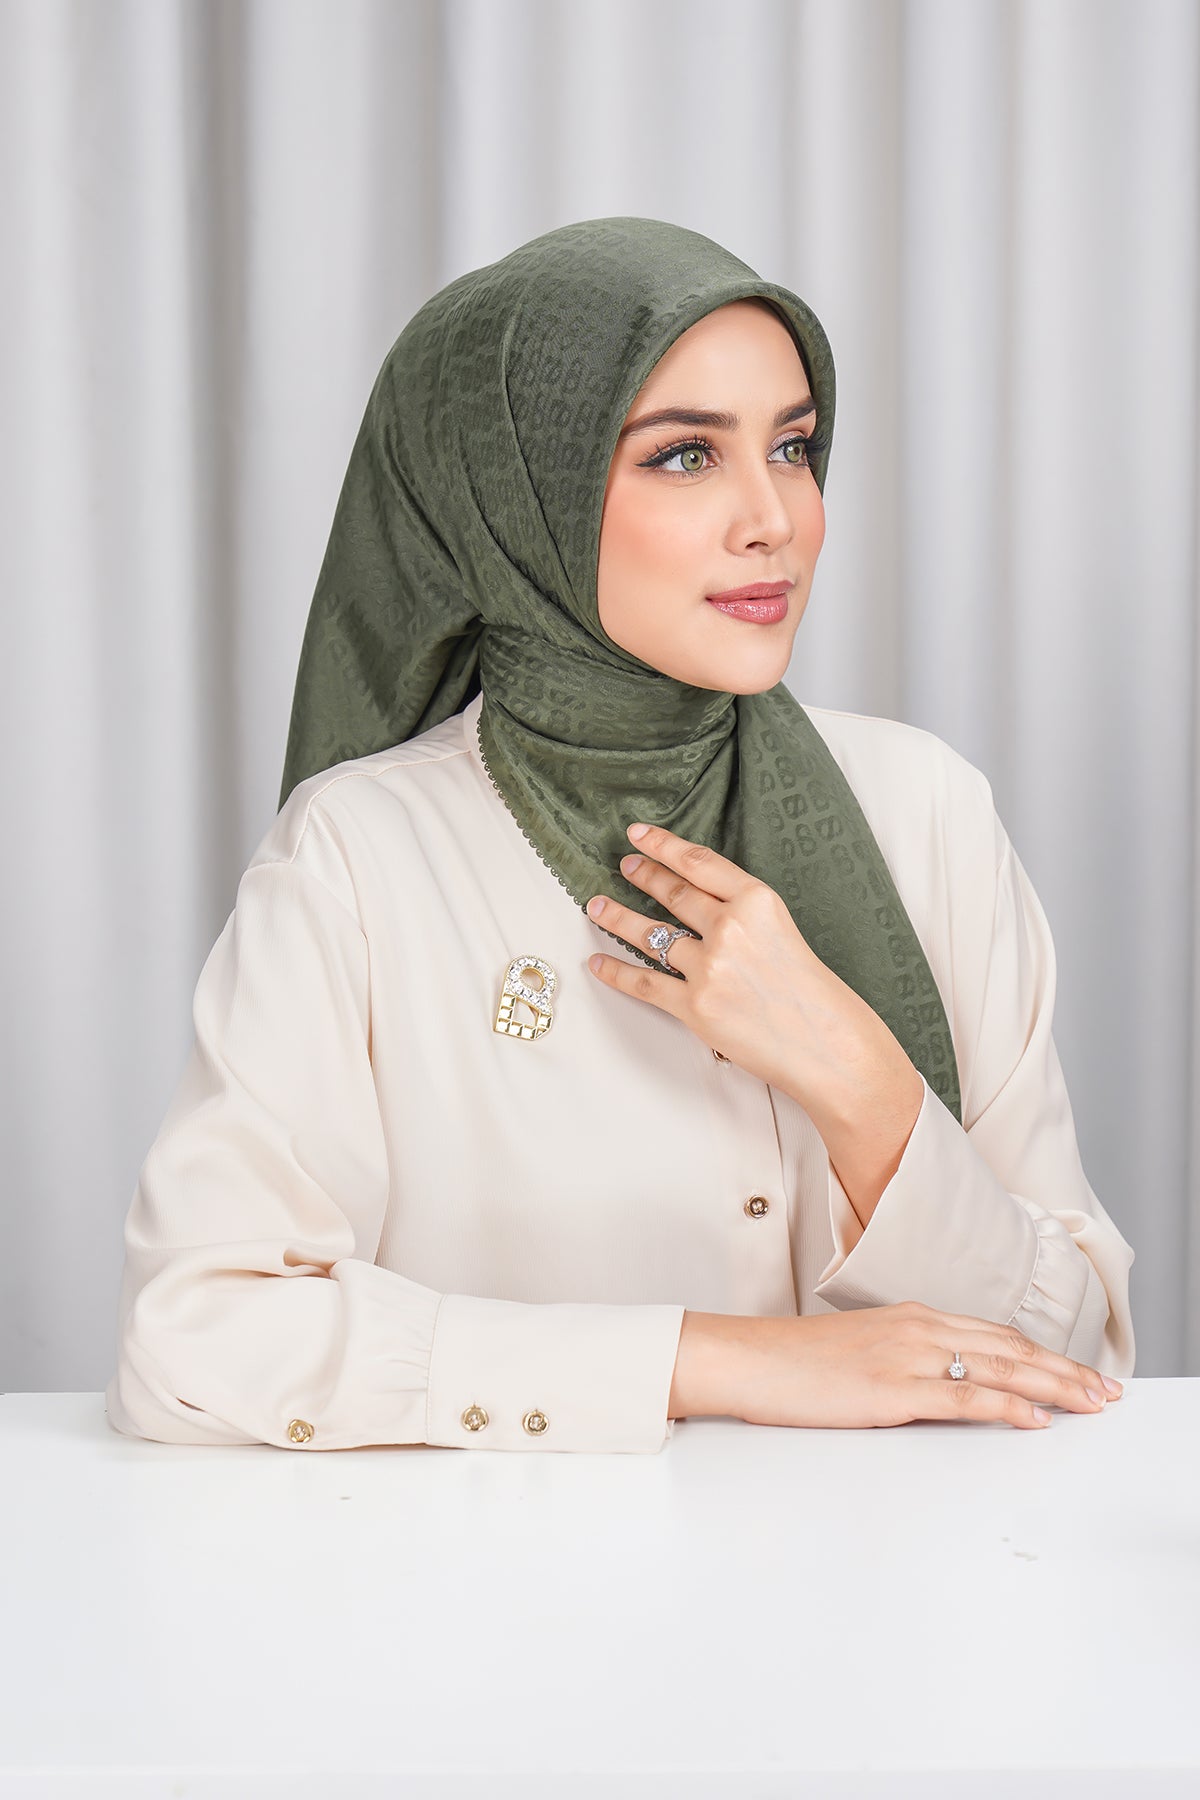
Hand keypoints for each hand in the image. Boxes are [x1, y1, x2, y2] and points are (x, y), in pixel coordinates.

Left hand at [585, 821, 895, 1106]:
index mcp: (758, 902)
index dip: (663, 845)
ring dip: (617, 918)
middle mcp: (730, 928)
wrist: (830, 1048)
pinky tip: (598, 962)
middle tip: (625, 865)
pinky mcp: (695, 1007)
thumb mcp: (786, 932)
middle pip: (673, 893)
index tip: (640, 834)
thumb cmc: (816, 996)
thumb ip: (747, 917)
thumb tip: (705, 910)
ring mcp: (710, 968)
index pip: (699, 863)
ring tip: (597, 906)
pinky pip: (643, 982)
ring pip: (649, 934)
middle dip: (643, 876)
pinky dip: (615, 972)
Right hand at [669, 1301, 1124, 1430]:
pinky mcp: (892, 1389)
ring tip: (1089, 1403)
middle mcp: (919, 1328)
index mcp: (912, 1317)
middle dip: (1064, 1370)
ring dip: (1052, 1387)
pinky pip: (963, 1399)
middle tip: (1107, 1390)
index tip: (1078, 1372)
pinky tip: (1034, 1418)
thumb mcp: (861, 1349)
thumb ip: (905, 1358)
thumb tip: (941, 1384)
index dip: (1043, 1353)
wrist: (748, 1358)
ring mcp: (907, 1357)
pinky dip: (1006, 1407)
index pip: (996, 1334)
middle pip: (1010, 1348)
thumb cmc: (795, 1360)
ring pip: (999, 1370)